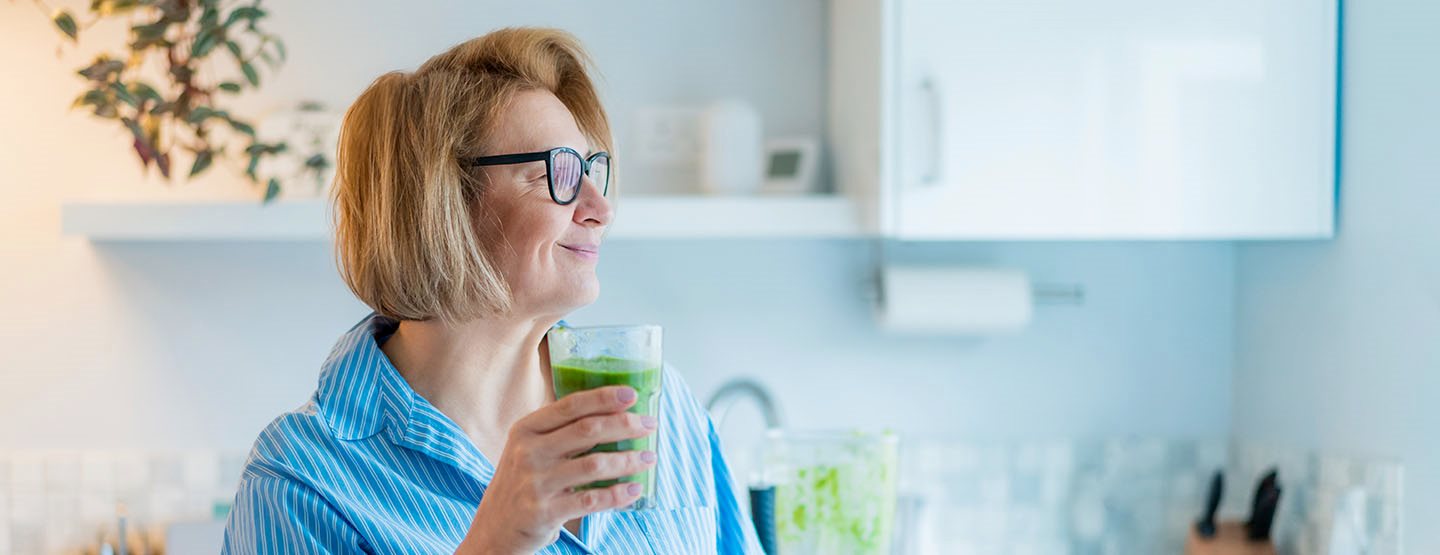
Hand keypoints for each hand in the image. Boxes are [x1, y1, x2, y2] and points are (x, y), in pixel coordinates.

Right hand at [456, 386, 657, 553]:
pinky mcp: (544, 512)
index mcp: (526, 430)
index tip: (632, 394)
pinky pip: (591, 500)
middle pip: (586, 430)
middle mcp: (528, 453)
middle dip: (624, 425)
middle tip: (649, 425)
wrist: (494, 530)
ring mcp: (535, 483)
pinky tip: (634, 490)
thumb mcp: (529, 450)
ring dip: (627, 460)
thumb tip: (613, 415)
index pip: (570, 406)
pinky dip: (618, 495)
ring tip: (649, 458)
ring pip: (594, 465)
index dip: (603, 398)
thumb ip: (560, 433)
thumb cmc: (521, 483)